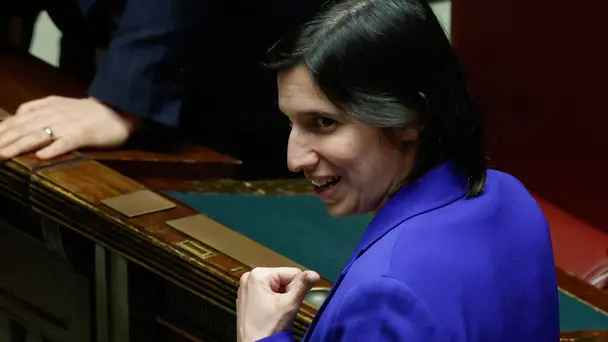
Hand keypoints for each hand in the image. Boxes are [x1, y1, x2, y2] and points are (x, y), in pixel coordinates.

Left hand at [0, 96, 140, 159]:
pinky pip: (67, 142)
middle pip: (23, 129)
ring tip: (4, 155)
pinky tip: (42, 156)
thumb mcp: (59, 103)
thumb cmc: (89, 110)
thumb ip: (38, 108)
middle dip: (4, 140)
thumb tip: (17, 115)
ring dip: (20, 146)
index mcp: (47, 107)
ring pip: (39, 136)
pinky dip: (54, 149)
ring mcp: (68, 125)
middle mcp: (53, 115)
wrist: (118, 108)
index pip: (18, 120)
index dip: (1, 130)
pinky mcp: (83, 135)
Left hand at [237, 267, 319, 341]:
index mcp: (258, 274)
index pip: (292, 273)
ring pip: (277, 287)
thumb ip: (303, 286)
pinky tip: (270, 314)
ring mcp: (247, 289)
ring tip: (275, 312)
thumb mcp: (289, 304)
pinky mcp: (247, 299)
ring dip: (281, 298)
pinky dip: (272, 303)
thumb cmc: (267, 329)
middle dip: (287, 293)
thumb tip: (314, 274)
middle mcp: (249, 278)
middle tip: (282, 309)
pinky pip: (267, 294)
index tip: (289, 302)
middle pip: (283, 279)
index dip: (296, 288)